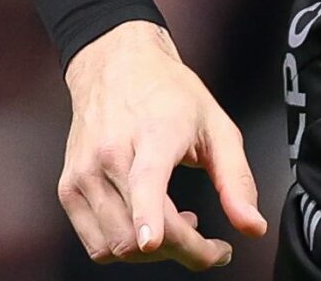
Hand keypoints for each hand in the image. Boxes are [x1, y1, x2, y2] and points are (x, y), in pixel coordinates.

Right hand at [58, 21, 269, 269]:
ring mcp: (83, 174)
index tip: (153, 240)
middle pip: (137, 230)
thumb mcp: (218, 128)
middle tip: (210, 246)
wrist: (116, 67)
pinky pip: (96, 243)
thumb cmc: (169, 94)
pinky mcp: (68, 189)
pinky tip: (149, 224)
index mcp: (153, 134)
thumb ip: (236, 180)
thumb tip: (252, 227)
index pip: (145, 179)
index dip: (149, 214)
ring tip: (180, 226)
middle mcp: (110, 155)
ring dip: (154, 253)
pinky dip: (126, 246)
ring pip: (115, 245)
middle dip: (182, 252)